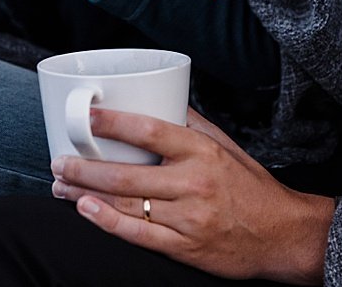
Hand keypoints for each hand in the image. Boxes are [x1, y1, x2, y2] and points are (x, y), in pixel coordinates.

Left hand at [49, 109, 332, 284]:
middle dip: (82, 168)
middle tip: (58, 161)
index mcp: (202, 153)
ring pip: (125, 204)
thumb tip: (158, 93)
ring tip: (60, 185)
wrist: (284, 236)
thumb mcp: (226, 147)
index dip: (113, 122)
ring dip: (84, 194)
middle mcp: (194, 184)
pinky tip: (85, 210)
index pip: (151, 131)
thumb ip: (191, 123)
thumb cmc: (250, 187)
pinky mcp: (186, 248)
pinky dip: (107, 222)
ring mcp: (189, 218)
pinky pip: (138, 235)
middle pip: (126, 175)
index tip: (85, 116)